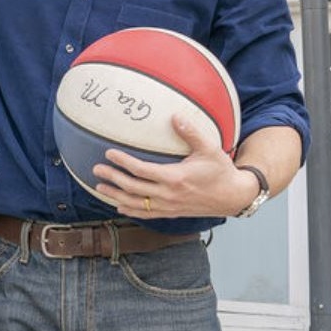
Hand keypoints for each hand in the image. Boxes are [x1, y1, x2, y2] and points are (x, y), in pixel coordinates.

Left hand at [91, 115, 254, 218]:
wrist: (233, 197)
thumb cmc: (221, 171)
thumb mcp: (209, 149)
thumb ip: (191, 133)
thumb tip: (175, 116)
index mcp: (175, 178)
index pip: (141, 170)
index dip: (123, 162)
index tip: (109, 153)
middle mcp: (168, 195)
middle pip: (133, 188)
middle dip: (113, 178)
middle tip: (96, 169)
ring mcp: (169, 206)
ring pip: (136, 204)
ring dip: (115, 196)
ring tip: (99, 187)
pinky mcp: (172, 213)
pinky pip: (147, 214)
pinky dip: (131, 210)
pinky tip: (119, 206)